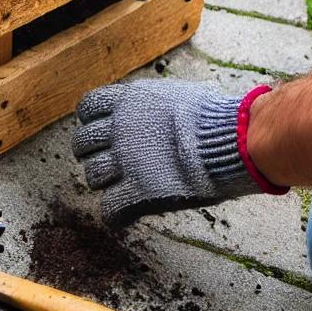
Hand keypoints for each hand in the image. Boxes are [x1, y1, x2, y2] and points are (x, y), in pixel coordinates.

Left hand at [72, 79, 276, 226]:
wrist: (230, 140)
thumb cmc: (214, 116)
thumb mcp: (179, 95)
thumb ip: (159, 103)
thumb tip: (168, 103)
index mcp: (128, 101)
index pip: (88, 108)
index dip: (91, 122)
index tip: (101, 130)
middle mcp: (119, 129)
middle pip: (82, 143)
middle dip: (90, 154)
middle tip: (106, 162)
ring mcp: (125, 161)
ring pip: (92, 176)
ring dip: (103, 183)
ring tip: (118, 187)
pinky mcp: (138, 192)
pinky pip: (110, 209)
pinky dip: (115, 215)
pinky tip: (125, 215)